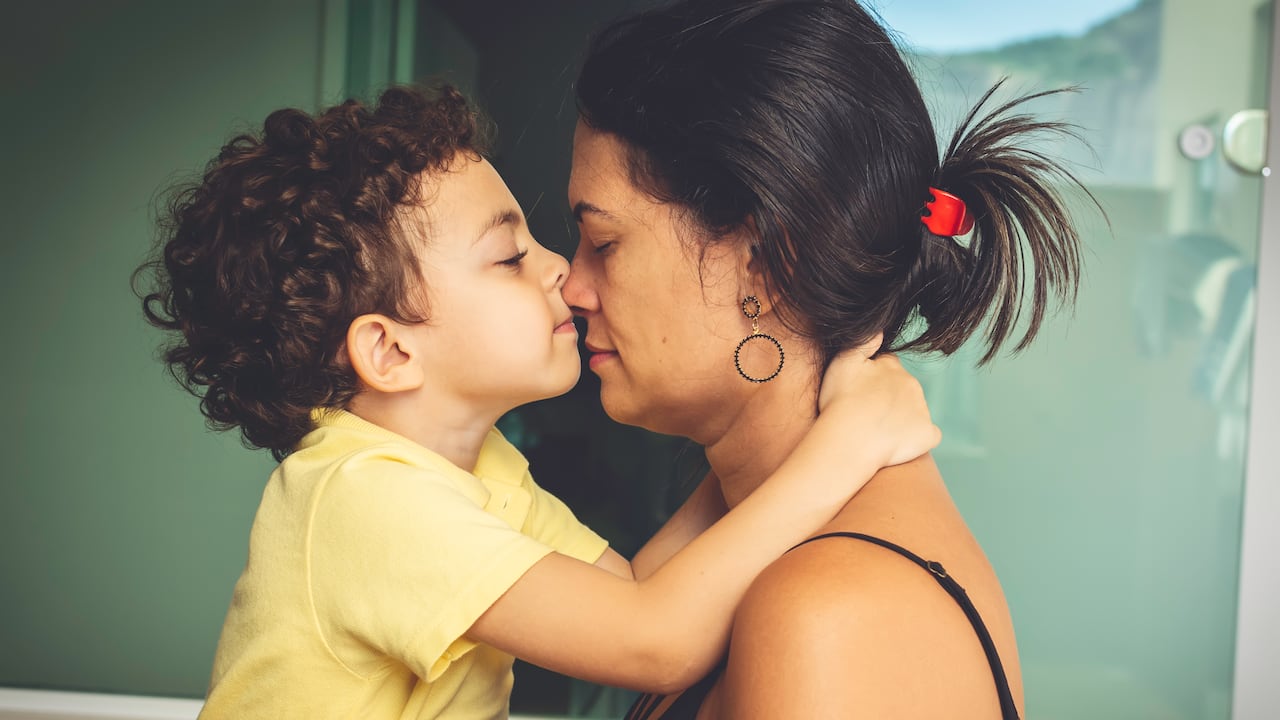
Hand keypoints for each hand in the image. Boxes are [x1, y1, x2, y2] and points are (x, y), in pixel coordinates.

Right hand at [817, 335, 939, 466]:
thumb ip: (862, 342)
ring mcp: (922, 410)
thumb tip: (880, 329)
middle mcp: (912, 385)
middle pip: (903, 388)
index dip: (874, 378)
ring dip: (901, 417)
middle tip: (867, 413)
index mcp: (892, 367)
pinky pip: (928, 434)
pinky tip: (898, 443)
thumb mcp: (843, 361)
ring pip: (915, 410)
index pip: (888, 366)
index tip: (860, 391)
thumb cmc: (841, 401)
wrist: (852, 439)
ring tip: (877, 431)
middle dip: (889, 398)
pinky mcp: (927, 434)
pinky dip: (917, 438)